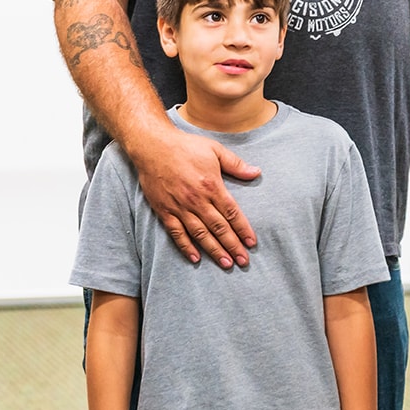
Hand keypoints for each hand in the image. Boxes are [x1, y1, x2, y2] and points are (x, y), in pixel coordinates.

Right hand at [128, 126, 258, 267]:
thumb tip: (256, 172)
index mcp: (211, 186)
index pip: (232, 213)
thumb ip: (236, 164)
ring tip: (226, 264)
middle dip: (233, 246)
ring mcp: (180, 207)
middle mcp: (197, 200)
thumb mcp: (215, 150)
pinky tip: (196, 258)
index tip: (252, 243)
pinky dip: (186, 247)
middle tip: (244, 261)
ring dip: (214, 250)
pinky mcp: (164, 211)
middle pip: (219, 228)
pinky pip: (177, 233)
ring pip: (200, 234)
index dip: (243, 229)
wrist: (152, 146)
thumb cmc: (185, 146)